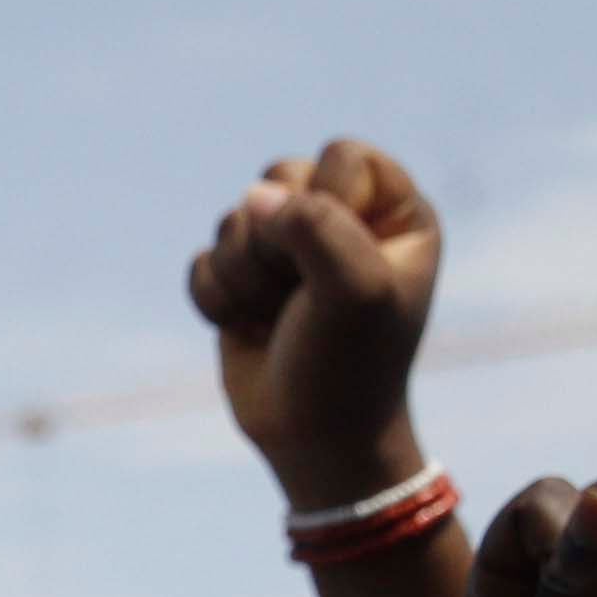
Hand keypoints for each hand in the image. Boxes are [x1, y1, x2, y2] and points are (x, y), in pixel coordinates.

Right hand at [186, 138, 441, 511]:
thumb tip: (254, 200)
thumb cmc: (351, 366)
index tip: (340, 257)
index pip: (342, 156)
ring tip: (274, 316)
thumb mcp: (355, 289)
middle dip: (274, 242)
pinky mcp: (241, 282)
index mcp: (392, 212)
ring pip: (234, 219)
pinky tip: (245, 328)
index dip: (327, 198)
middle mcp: (342, 221)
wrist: (315, 440)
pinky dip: (216, 297)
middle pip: (278, 179)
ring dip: (245, 275)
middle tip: (299, 293)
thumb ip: (315, 225)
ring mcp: (287, 252)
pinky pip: (204, 260)